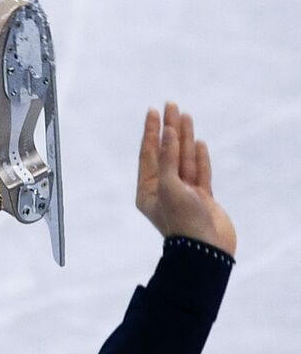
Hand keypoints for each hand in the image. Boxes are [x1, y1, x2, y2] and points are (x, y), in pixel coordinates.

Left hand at [136, 102, 236, 255]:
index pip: (148, 154)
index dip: (151, 131)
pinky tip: (197, 142)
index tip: (153, 111)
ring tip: (184, 116)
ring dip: (184, 138)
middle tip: (171, 105)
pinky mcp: (202, 198)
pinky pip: (200, 172)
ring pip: (183, 159)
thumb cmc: (182, 220)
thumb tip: (167, 131)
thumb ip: (168, 158)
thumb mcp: (169, 186)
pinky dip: (199, 157)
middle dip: (169, 129)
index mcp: (148, 190)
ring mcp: (184, 193)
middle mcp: (164, 190)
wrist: (206, 249)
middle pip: (166, 152)